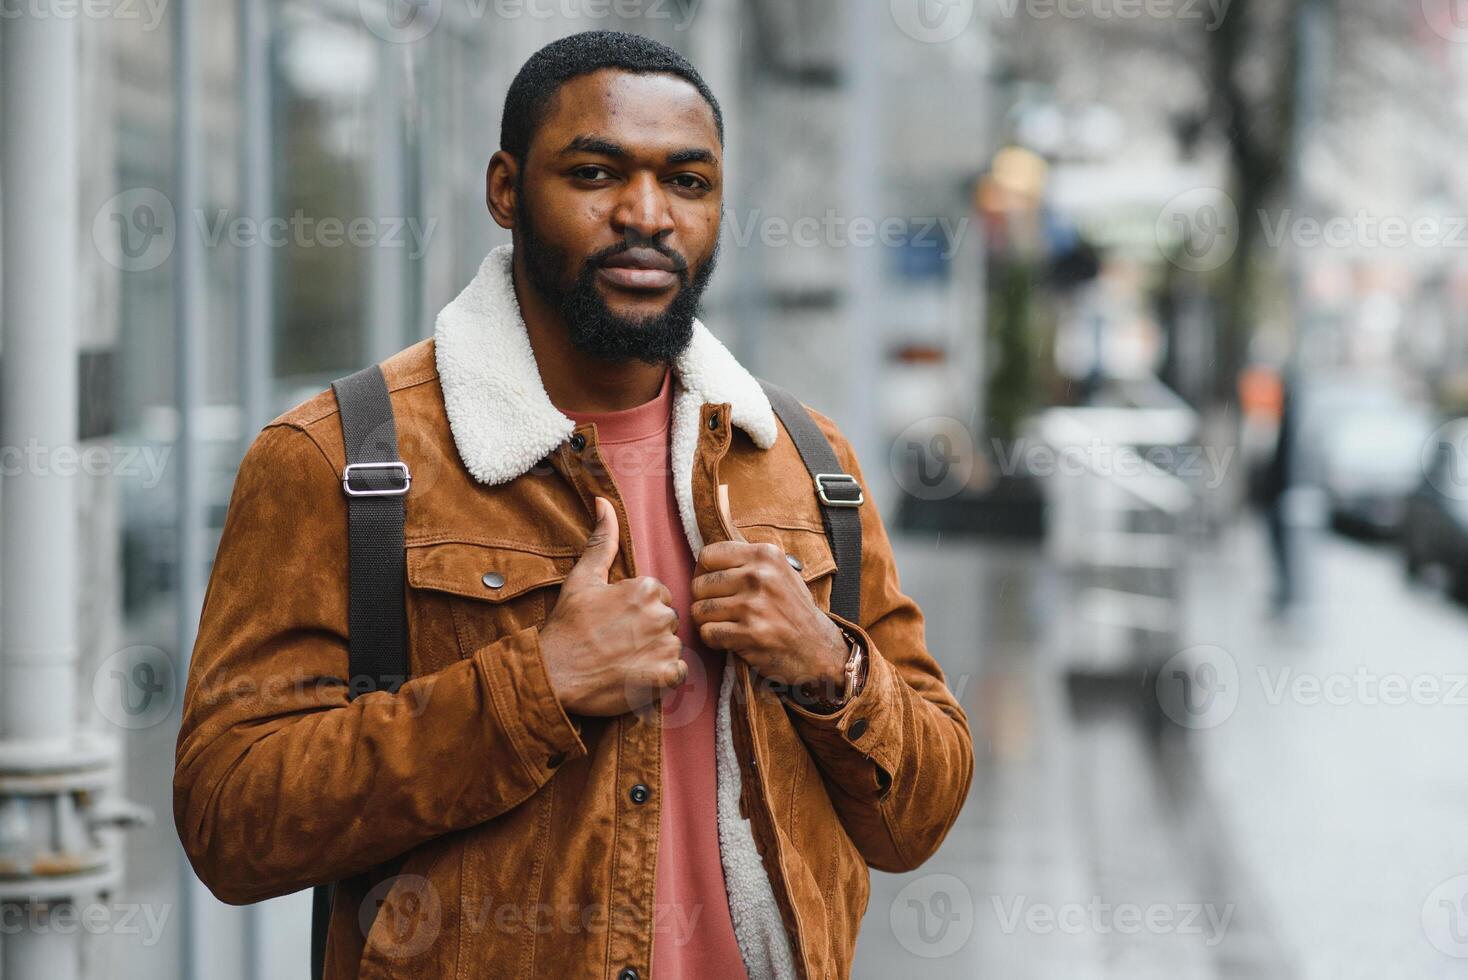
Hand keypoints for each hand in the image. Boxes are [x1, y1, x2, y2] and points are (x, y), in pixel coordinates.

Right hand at [539, 497, 686, 715]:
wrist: (554, 675)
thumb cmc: (567, 627)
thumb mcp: (582, 579)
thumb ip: (601, 541)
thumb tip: (604, 501)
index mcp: (645, 588)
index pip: (658, 596)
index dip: (637, 610)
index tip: (615, 622)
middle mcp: (660, 615)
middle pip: (668, 620)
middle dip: (649, 631)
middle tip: (618, 642)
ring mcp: (664, 647)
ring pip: (673, 645)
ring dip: (655, 653)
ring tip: (624, 660)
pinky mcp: (664, 676)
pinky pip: (679, 672)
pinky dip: (663, 676)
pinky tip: (638, 676)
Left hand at [690, 485, 848, 687]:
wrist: (817, 647)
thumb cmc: (792, 608)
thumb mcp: (778, 570)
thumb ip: (747, 555)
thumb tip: (714, 518)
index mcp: (765, 554)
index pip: (707, 555)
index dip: (704, 572)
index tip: (715, 584)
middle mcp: (760, 576)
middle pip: (699, 584)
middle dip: (704, 600)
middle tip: (722, 609)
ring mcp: (755, 606)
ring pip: (700, 610)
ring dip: (708, 621)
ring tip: (727, 623)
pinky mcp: (751, 634)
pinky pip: (709, 633)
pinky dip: (715, 640)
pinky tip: (731, 639)